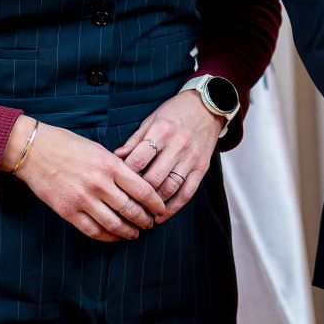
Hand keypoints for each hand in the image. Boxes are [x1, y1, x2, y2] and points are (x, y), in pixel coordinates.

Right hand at [5, 116, 168, 241]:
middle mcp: (99, 183)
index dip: (156, 204)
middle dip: (145, 220)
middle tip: (151, 224)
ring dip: (129, 232)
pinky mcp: (68, 211)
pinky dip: (108, 237)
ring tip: (136, 233)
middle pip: (132, 210)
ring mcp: (83, 199)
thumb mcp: (98, 149)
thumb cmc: (68, 146)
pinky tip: (115, 236)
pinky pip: (93, 231)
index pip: (143, 190)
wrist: (34, 150)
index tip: (161, 210)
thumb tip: (137, 185)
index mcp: (110, 165)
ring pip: (114, 224)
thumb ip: (117, 167)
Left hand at [113, 89, 221, 218]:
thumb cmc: (175, 112)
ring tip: (140, 214)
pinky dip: (174, 207)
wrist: (208, 107)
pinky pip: (187, 193)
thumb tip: (116, 157)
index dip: (125, 174)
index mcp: (162, 131)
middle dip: (138, 194)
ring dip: (154, 204)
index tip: (115, 184)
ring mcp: (191, 158)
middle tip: (125, 204)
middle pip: (153, 177)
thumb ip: (135, 140)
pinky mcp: (201, 168)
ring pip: (169, 188)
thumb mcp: (152, 119)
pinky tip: (162, 215)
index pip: (138, 159)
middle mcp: (177, 146)